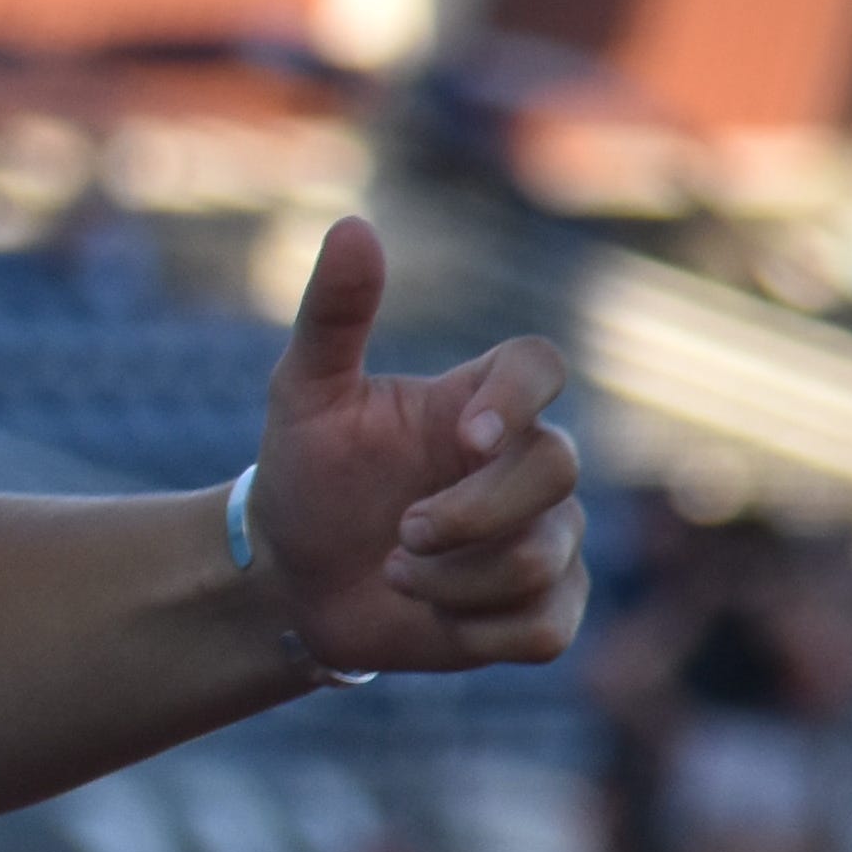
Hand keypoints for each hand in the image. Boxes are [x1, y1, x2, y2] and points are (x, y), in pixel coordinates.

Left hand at [252, 218, 587, 673]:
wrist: (293, 577)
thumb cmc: (307, 474)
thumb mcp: (303, 394)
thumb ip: (332, 314)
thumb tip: (353, 225)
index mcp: (479, 400)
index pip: (543, 366)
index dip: (520, 399)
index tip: (466, 435)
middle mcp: (527, 461)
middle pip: (558, 469)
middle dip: (470, 514)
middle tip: (399, 531)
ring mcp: (548, 534)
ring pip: (545, 558)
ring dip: (453, 578)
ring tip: (395, 570)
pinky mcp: (545, 607)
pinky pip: (544, 625)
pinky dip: (474, 627)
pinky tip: (428, 612)